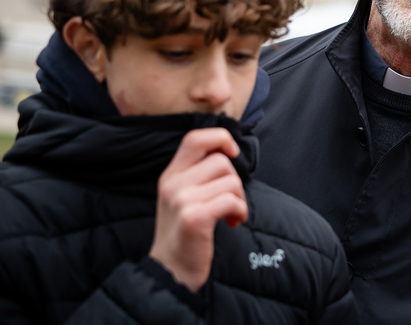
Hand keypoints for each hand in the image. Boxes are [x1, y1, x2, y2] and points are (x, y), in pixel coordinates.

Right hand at [149, 128, 247, 291]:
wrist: (170, 271)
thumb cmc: (184, 233)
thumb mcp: (181, 197)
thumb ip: (197, 173)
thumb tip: (228, 150)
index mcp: (170, 175)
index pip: (195, 138)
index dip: (220, 138)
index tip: (232, 153)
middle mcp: (173, 184)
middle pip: (221, 161)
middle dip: (235, 181)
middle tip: (232, 202)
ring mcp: (182, 200)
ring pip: (231, 181)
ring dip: (240, 199)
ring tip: (232, 214)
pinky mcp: (194, 218)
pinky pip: (230, 201)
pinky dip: (240, 211)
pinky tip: (233, 222)